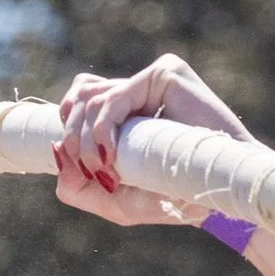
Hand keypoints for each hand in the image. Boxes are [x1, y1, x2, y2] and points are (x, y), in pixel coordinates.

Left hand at [51, 53, 256, 227]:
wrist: (221, 197)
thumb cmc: (174, 198)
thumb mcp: (115, 201)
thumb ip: (78, 186)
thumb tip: (54, 151)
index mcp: (129, 111)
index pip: (80, 100)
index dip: (67, 127)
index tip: (75, 165)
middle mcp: (139, 90)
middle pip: (80, 96)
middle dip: (72, 137)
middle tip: (91, 170)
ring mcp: (152, 80)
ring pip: (92, 95)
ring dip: (85, 135)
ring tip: (103, 166)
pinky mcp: (165, 75)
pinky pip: (116, 96)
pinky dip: (104, 127)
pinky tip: (109, 153)